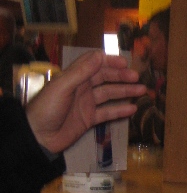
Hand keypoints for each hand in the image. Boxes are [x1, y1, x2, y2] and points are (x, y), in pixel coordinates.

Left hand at [26, 50, 145, 153]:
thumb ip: (81, 72)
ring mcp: (86, 104)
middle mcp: (82, 88)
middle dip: (121, 76)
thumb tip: (100, 55)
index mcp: (73, 77)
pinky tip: (133, 109)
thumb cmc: (47, 108)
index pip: (94, 64)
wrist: (38, 136)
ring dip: (125, 92)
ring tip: (142, 90)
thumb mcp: (62, 87)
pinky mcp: (89, 119)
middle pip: (105, 78)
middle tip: (137, 77)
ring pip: (109, 94)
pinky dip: (120, 110)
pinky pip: (107, 113)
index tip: (125, 63)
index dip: (109, 62)